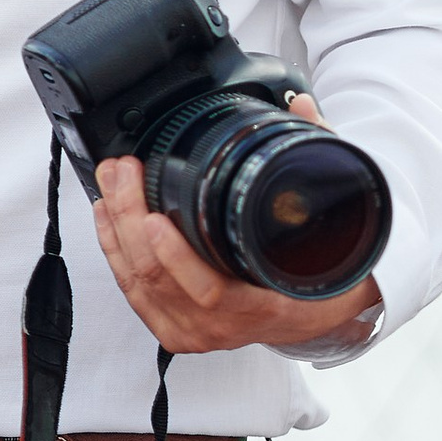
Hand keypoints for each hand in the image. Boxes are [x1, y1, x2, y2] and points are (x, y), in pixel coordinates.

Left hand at [92, 98, 382, 361]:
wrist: (311, 317)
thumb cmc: (318, 276)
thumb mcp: (334, 222)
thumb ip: (318, 157)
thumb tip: (303, 108)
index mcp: (263, 305)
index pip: (208, 291)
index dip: (174, 256)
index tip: (154, 216)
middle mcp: (223, 325)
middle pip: (158, 278)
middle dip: (131, 218)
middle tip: (124, 173)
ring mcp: (193, 332)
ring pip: (138, 283)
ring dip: (116, 230)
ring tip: (110, 184)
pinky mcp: (172, 330)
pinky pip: (133, 293)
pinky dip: (114, 252)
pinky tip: (107, 219)